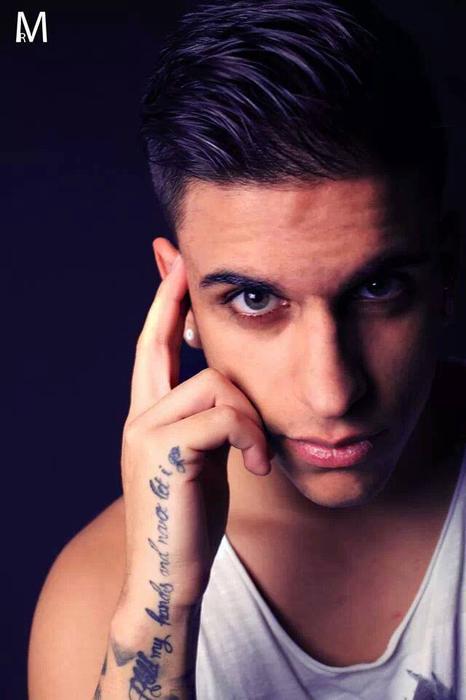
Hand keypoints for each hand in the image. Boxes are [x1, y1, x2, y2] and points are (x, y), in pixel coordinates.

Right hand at [117, 248, 270, 617]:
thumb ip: (208, 421)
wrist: (170, 576)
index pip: (151, 348)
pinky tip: (258, 467)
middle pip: (159, 343)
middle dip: (170, 299)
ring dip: (251, 414)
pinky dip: (251, 436)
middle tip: (179, 263)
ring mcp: (145, 431)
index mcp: (148, 417)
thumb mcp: (203, 459)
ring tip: (259, 455)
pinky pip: (223, 415)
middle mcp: (138, 416)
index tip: (171, 266)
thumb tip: (230, 390)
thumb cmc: (191, 518)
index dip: (161, 305)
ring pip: (214, 381)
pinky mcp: (164, 451)